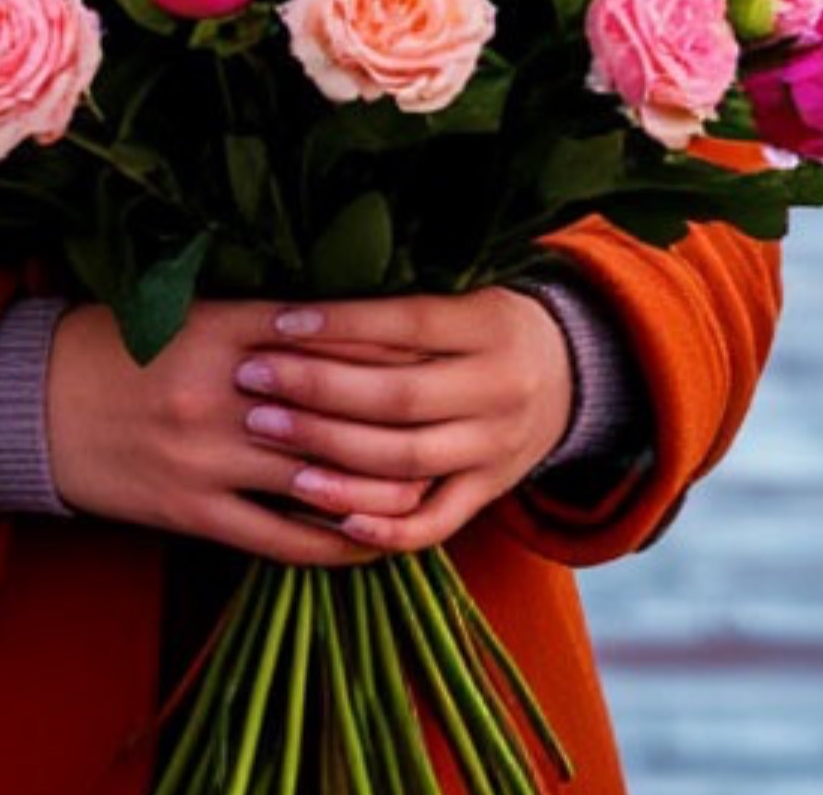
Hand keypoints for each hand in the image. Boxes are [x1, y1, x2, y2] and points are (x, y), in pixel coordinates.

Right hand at [44, 301, 408, 567]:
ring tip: (428, 487)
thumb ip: (258, 317)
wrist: (31, 403)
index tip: (435, 358)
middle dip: (400, 424)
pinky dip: (330, 541)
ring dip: (379, 490)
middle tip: (451, 424)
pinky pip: (278, 538)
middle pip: (336, 413)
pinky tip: (368, 538)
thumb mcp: (183, 313)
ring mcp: (206, 458)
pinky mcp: (191, 511)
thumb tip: (344, 319)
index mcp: (221, 331)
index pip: (329, 340)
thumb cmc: (116, 346)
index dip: (390, 353)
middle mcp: (220, 394)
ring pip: (317, 482)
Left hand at [220, 291, 573, 555]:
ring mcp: (496, 448)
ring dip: (330, 454)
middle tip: (250, 379)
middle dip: (317, 389)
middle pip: (400, 397)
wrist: (571, 375)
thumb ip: (398, 302)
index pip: (409, 323)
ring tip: (267, 433)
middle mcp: (499, 389)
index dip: (341, 324)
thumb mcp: (463, 295)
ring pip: (408, 462)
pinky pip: (436, 523)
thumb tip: (300, 299)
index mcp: (491, 327)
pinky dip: (385, 528)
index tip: (277, 323)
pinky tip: (329, 517)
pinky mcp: (489, 492)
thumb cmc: (485, 324)